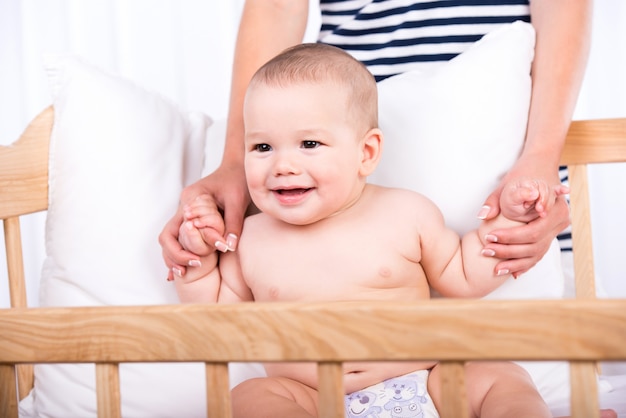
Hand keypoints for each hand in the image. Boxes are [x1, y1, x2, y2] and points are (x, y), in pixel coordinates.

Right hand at [159, 161, 249, 279]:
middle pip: (166, 236)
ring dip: (174, 257)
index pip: (176, 228)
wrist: (237, 169)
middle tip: (186, 272)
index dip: (182, 249)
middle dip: (173, 256)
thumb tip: (228, 247)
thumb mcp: (237, 201)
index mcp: (190, 199)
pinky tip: (181, 270)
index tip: (197, 261)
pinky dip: (178, 252)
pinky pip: (179, 237)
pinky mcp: (191, 218)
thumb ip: (233, 224)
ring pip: (169, 238)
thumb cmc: (237, 181)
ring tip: (182, 275)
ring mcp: (185, 212)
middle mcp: (183, 206)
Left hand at [478, 157, 569, 276]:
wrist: (540, 164)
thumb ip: (494, 201)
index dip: (509, 238)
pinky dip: (525, 264)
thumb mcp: (507, 185)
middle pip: (534, 245)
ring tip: (495, 268)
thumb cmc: (524, 174)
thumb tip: (482, 215)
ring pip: (537, 253)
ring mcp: (557, 229)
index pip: (531, 232)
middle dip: (508, 251)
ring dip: (515, 263)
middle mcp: (560, 220)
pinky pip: (539, 253)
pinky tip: (511, 273)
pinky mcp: (551, 233)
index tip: (489, 237)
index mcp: (554, 209)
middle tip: (486, 251)